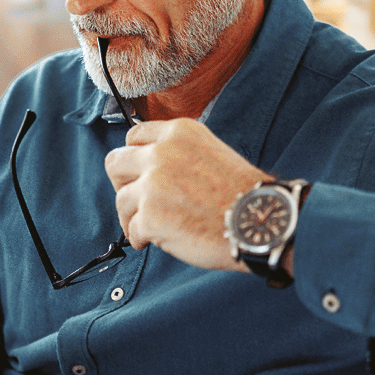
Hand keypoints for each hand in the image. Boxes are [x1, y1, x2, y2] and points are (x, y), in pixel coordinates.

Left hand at [104, 119, 268, 271]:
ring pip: (121, 201)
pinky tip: (157, 240)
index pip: (133, 137)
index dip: (133, 159)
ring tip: (151, 228)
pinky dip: (141, 238)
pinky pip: (131, 229)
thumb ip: (177, 153)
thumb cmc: (242, 193)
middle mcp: (161, 153)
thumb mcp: (211, 151)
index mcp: (178, 133)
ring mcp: (153, 184)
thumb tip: (148, 168)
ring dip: (132, 217)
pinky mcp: (151, 216)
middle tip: (136, 201)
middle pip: (114, 163)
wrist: (261, 220)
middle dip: (122, 184)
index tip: (138, 174)